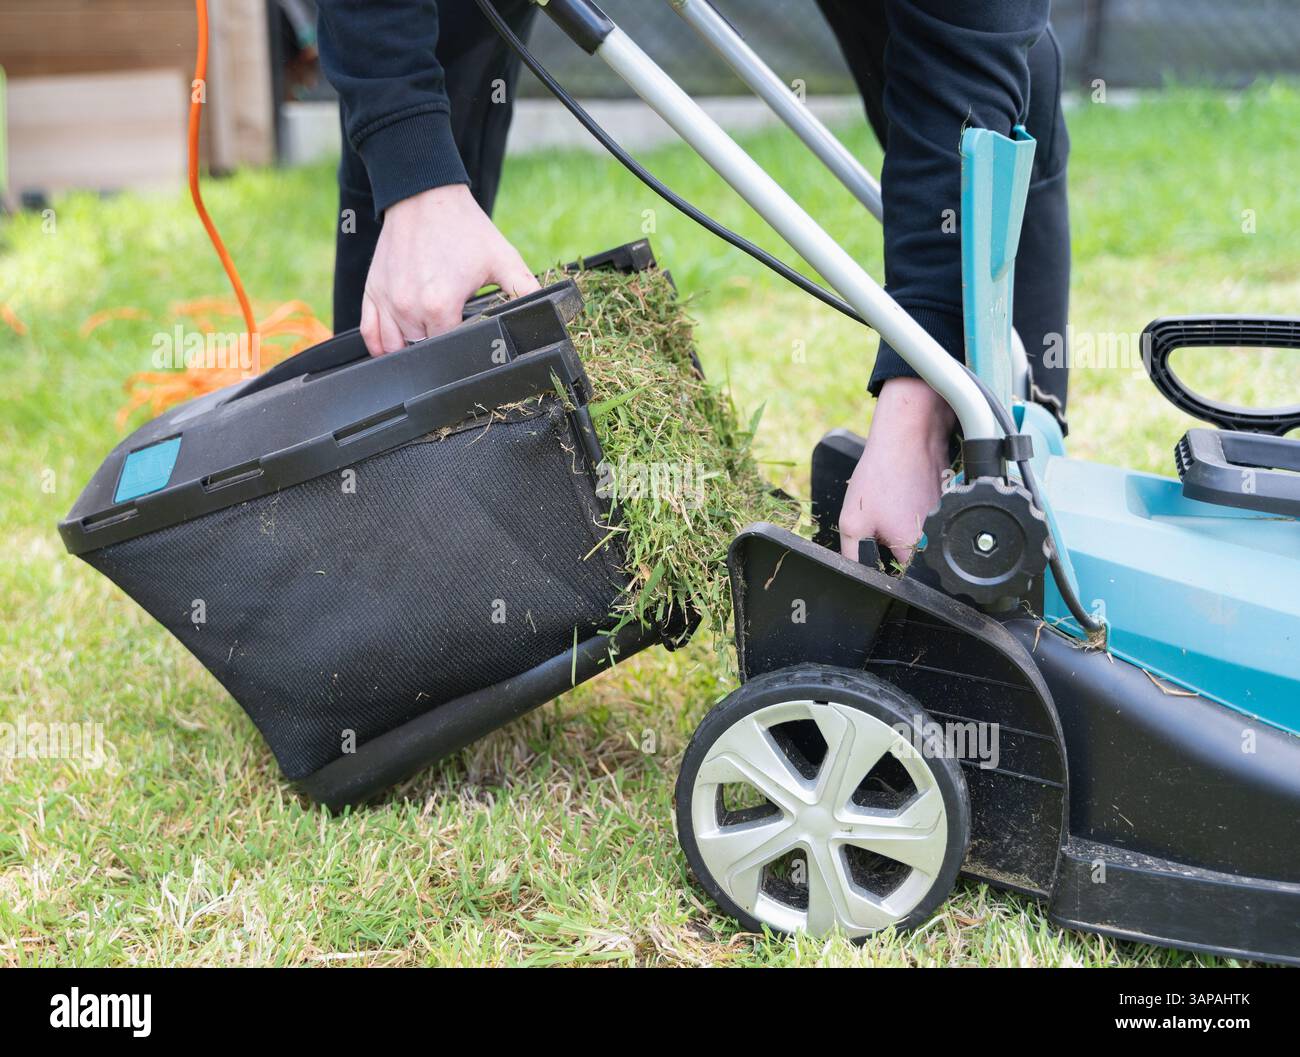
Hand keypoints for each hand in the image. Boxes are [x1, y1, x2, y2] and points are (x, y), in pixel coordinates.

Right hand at [360, 183, 540, 354]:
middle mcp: (409, 307)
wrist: (424, 195)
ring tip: (429, 329)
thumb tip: (548, 315)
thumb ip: (526, 291)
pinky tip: (397, 342)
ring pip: (397, 347)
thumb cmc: (464, 227)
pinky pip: (370, 334)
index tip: (471, 332)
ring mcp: (387, 301)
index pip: (451, 349)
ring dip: (413, 345)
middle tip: (453, 324)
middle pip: (424, 350)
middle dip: (440, 344)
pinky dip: (382, 343)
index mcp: (441, 305)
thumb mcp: (503, 259)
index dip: (465, 346)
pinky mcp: (372, 291)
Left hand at [837, 377, 955, 566]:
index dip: (882, 562)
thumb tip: (858, 575)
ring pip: (917, 532)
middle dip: (890, 540)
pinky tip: (904, 488)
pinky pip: (925, 513)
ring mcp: (943, 519)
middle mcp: (936, 539)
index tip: (875, 541)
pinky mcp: (946, 502)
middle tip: (881, 513)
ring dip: (901, 520)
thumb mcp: (853, 522)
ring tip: (892, 498)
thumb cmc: (882, 476)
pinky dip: (912, 504)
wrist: (908, 437)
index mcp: (914, 549)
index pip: (898, 575)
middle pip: (909, 554)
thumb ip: (853, 555)